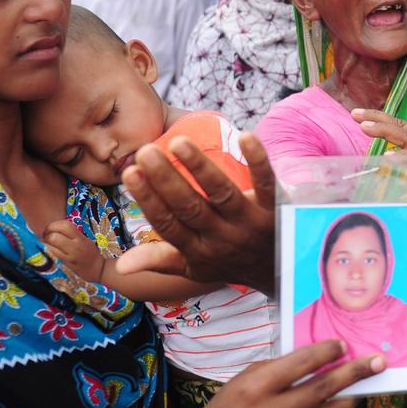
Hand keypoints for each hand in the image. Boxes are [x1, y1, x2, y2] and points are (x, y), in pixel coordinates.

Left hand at [43, 219, 105, 282]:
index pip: (65, 225)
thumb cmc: (90, 253)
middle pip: (54, 235)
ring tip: (45, 244)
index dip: (54, 224)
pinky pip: (52, 255)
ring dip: (44, 243)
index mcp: (81, 238)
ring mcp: (70, 256)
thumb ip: (72, 234)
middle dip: (46, 234)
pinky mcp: (66, 264)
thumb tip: (55, 228)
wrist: (98, 269)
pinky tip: (47, 251)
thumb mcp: (85, 240)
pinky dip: (46, 251)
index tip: (51, 228)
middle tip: (45, 236)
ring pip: (50, 245)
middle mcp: (76, 246)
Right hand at [117, 132, 276, 291]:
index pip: (168, 224)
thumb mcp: (194, 267)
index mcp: (198, 250)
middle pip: (191, 207)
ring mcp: (251, 222)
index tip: (129, 172)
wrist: (285, 271)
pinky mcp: (276, 207)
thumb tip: (121, 264)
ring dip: (200, 168)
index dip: (148, 199)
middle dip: (167, 179)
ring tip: (178, 142)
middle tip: (146, 151)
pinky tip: (245, 136)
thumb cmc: (230, 261)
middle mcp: (223, 238)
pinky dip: (258, 160)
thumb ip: (160, 259)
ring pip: (222, 193)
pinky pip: (267, 182)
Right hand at [167, 340, 384, 407]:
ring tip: (361, 384)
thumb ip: (281, 368)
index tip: (343, 344)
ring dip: (350, 396)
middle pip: (322, 388)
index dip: (326, 351)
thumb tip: (321, 356)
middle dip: (354, 372)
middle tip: (377, 362)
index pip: (301, 363)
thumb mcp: (246, 378)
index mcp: (256, 387)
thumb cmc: (231, 407)